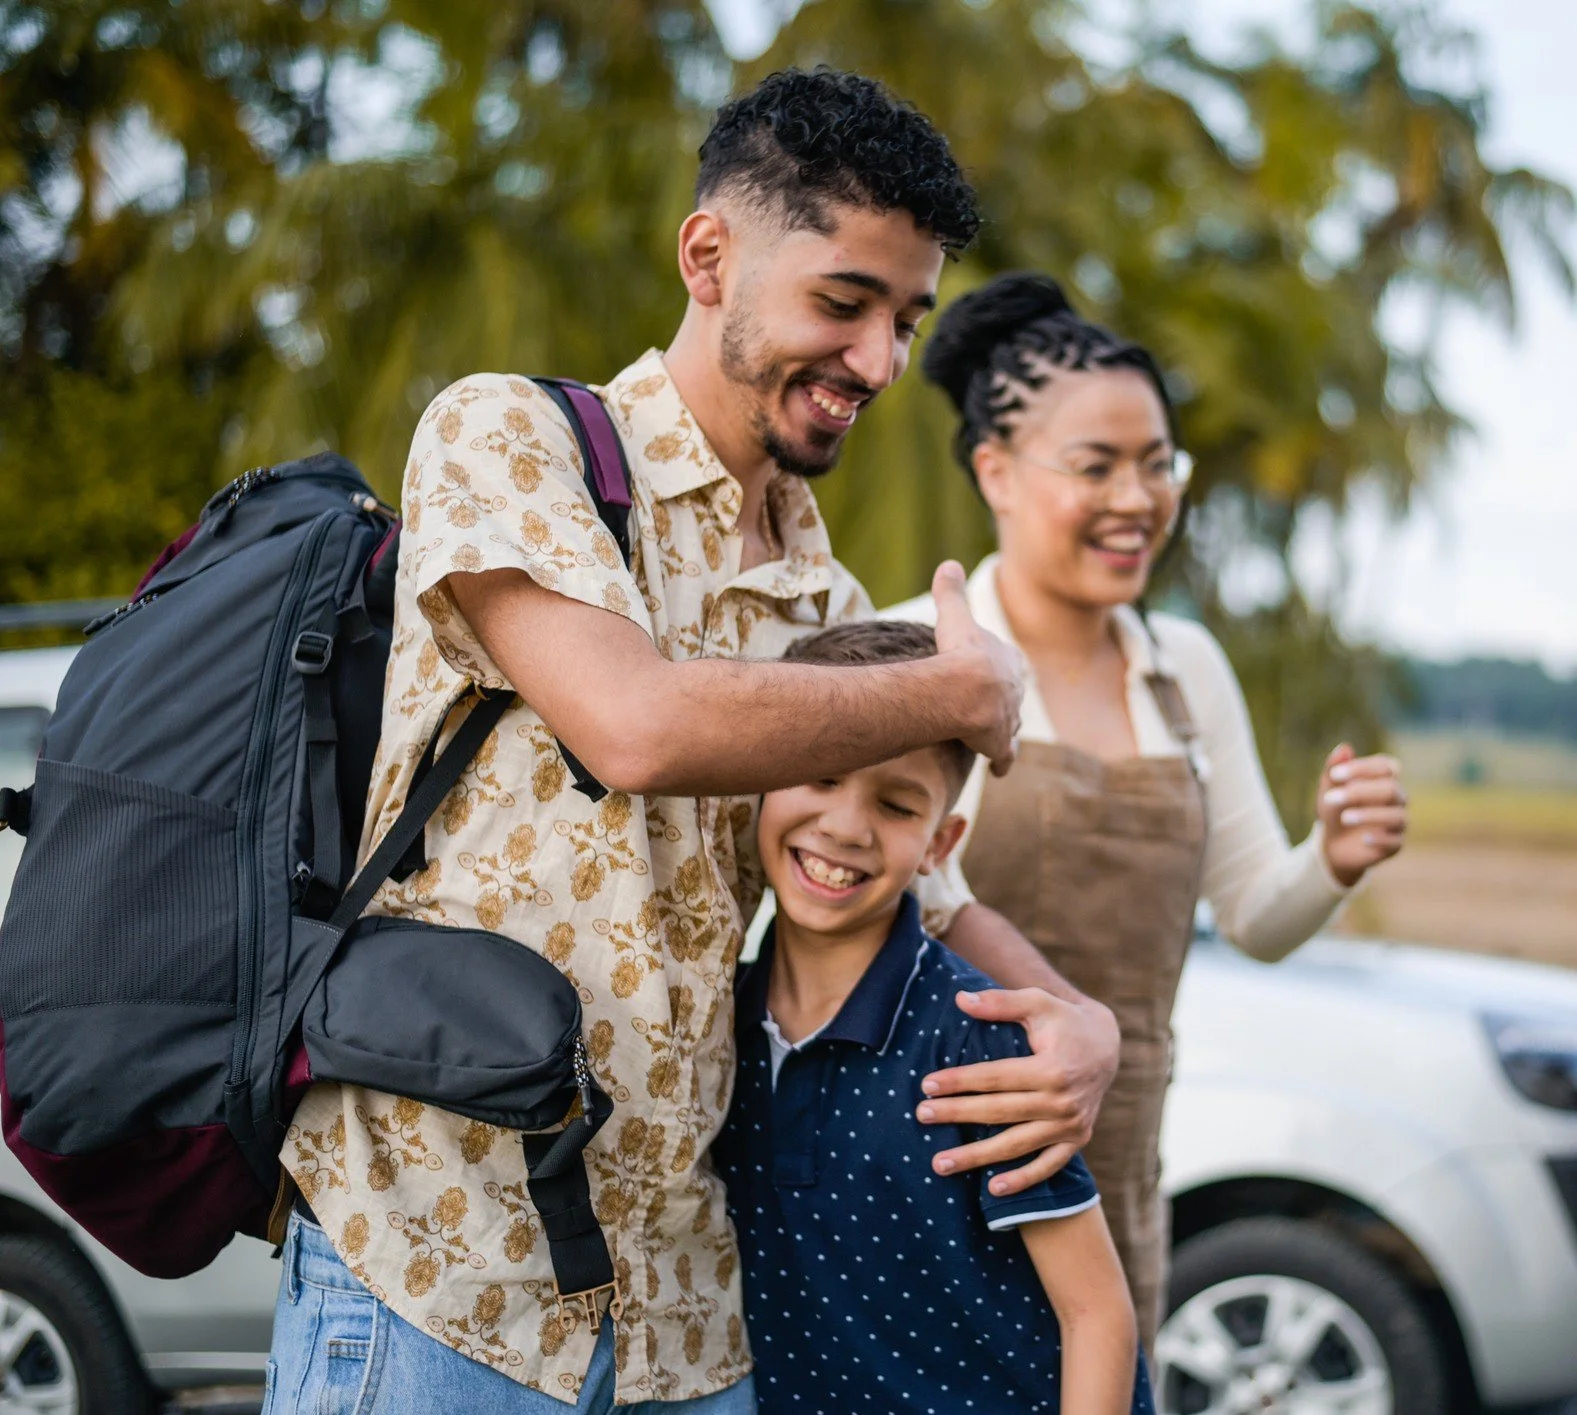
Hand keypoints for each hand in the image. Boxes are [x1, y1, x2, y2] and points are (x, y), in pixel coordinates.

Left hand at [915, 987, 1119, 1195]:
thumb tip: (960, 1000)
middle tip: (921, 1116)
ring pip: (1016, 1145)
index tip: (927, 1086)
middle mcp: (1063, 1101)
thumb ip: (1000, 1002)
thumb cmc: (1064, 1021)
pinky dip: (1023, 1180)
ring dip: (977, 1157)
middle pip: (999, 1111)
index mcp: (1052, 1068)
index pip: (995, 1078)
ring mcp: (1071, 1125)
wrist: (1108, 1047)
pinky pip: (1048, 1166)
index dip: (959, 1081)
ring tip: (940, 1162)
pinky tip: (992, 1189)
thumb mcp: (1037, 1002)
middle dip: (957, 1114)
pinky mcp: (1077, 1140)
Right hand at [932, 560, 1023, 776]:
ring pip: (1008, 726)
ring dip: (1002, 731)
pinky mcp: (1000, 745)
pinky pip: (1004, 758)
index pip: (1007, 662)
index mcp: (1007, 660)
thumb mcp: (955, 616)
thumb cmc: (961, 651)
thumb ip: (951, 592)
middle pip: (1011, 696)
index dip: (997, 667)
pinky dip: (1002, 763)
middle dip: (1003, 700)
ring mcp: (1009, 719)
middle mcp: (1014, 690)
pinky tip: (1000, 771)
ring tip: (991, 735)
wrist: (968, 690)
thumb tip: (948, 563)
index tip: (990, 671)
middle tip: (989, 706)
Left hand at [1317, 743, 1406, 886]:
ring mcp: (1398, 822)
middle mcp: (1397, 799)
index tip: (1334, 774)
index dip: (1363, 768)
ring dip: (1369, 815)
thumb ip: (1334, 768)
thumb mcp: (1329, 789)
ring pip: (1396, 815)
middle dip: (1359, 792)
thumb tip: (1344, 748)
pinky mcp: (1395, 845)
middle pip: (1391, 789)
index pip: (1386, 766)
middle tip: (1329, 798)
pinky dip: (1381, 839)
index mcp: (1384, 780)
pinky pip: (1395, 841)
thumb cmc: (1334, 809)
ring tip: (1344, 818)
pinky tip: (1364, 839)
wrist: (1331, 844)